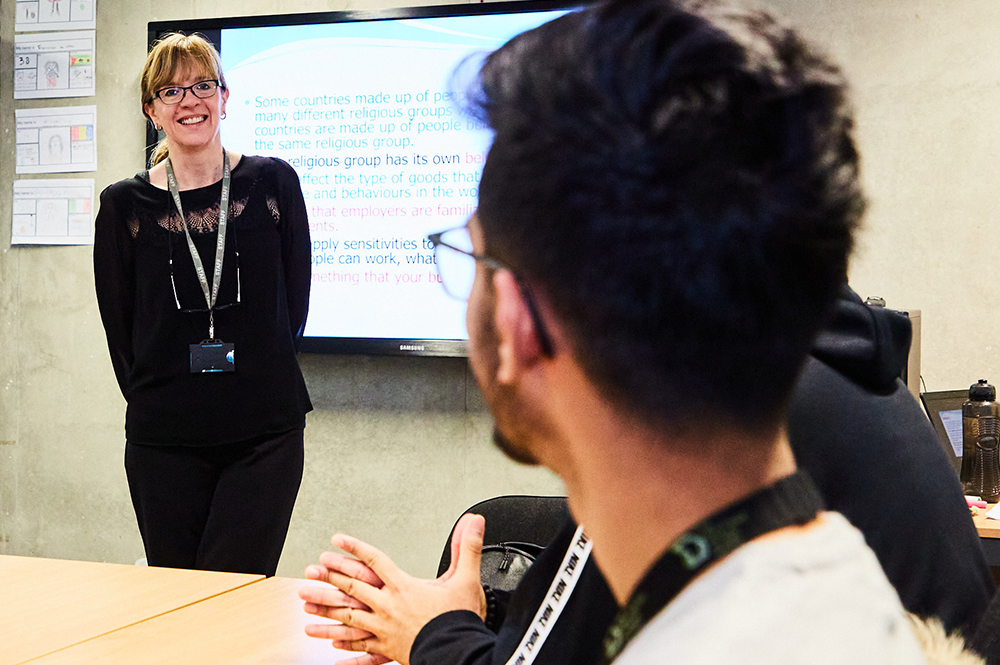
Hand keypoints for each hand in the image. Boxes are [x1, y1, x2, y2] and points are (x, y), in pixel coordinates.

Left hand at [300, 513, 486, 664]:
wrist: (458, 653)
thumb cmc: (459, 619)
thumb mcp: (466, 579)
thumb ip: (468, 548)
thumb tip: (473, 522)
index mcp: (403, 587)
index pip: (373, 561)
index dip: (354, 548)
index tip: (337, 540)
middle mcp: (388, 607)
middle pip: (353, 588)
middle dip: (330, 578)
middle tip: (310, 571)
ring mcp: (384, 630)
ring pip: (347, 619)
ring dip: (325, 612)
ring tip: (306, 609)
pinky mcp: (386, 650)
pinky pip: (360, 648)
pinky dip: (345, 647)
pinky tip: (332, 648)